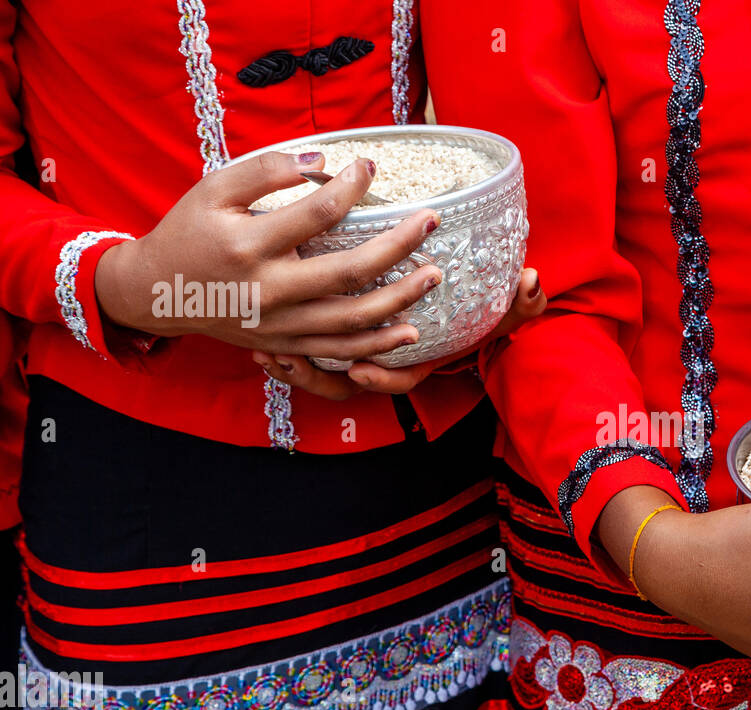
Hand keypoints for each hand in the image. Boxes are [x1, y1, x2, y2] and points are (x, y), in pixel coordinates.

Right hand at [95, 152, 439, 361]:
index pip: (316, 213)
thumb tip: (320, 160)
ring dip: (400, 300)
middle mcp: (269, 290)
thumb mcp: (213, 188)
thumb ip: (264, 170)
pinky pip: (340, 351)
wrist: (159, 292)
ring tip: (434, 277)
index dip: (351, 187)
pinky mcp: (286, 345)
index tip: (370, 167)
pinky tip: (408, 332)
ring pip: (352, 320)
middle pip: (349, 273)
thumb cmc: (190, 231)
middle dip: (398, 247)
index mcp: (249, 245)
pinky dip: (377, 345)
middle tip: (430, 222)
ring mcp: (280, 325)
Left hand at [254, 268, 547, 398]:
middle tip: (290, 360)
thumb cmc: (488, 311)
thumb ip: (524, 299)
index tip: (360, 370)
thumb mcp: (509, 308)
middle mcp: (393, 362)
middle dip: (319, 377)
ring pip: (327, 380)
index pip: (404, 379)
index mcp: (426, 355)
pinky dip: (288, 364)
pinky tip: (261, 352)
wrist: (467, 313)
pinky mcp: (344, 347)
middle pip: (351, 385)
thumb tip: (532, 279)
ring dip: (298, 372)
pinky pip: (313, 366)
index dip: (381, 380)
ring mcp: (367, 357)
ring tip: (269, 356)